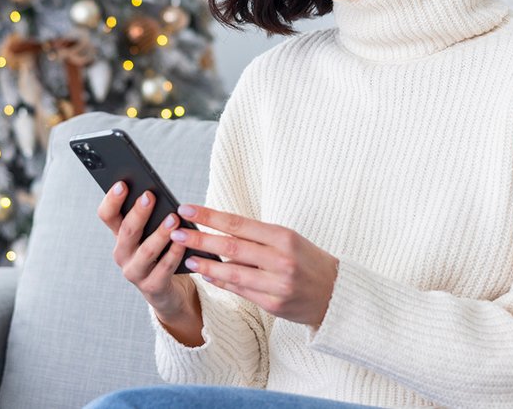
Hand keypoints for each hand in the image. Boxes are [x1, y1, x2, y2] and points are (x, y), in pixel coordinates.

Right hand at [96, 182, 194, 322]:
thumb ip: (150, 215)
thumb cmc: (160, 253)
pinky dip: (174, 254)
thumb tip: (155, 190)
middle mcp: (122, 253)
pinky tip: (182, 242)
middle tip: (149, 195)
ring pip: (146, 250)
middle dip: (138, 212)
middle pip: (126, 230)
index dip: (112, 200)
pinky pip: (164, 268)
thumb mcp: (150, 232)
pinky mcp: (152, 287)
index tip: (122, 184)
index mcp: (119, 235)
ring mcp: (135, 272)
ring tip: (173, 219)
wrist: (167, 290)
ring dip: (160, 233)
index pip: (107, 215)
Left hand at [169, 204, 338, 327]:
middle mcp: (281, 260)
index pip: (238, 223)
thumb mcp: (289, 240)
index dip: (210, 216)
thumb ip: (257, 237)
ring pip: (232, 272)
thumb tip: (219, 230)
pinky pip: (240, 291)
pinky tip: (207, 274)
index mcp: (284, 237)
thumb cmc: (308, 261)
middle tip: (176, 232)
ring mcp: (277, 284)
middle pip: (231, 247)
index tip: (187, 209)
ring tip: (187, 258)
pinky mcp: (273, 304)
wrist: (337, 294)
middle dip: (200, 239)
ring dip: (205, 264)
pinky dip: (221, 281)